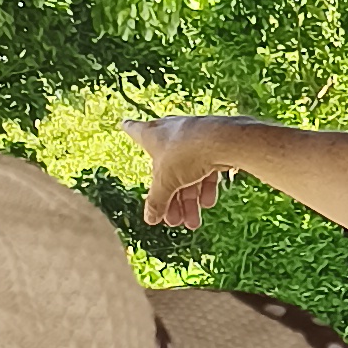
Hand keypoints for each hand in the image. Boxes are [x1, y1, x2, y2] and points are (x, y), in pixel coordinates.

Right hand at [125, 113, 235, 230]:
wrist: (223, 141)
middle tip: (173, 221)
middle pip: (165, 169)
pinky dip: (205, 188)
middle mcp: (171, 133)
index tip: (124, 123)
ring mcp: (193, 138)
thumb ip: (157, 201)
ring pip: (187, 174)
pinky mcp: (213, 145)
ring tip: (192, 223)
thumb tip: (150, 219)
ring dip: (189, 201)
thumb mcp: (165, 182)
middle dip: (170, 198)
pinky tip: (207, 204)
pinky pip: (205, 170)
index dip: (129, 129)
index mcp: (152, 135)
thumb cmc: (186, 153)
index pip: (135, 130)